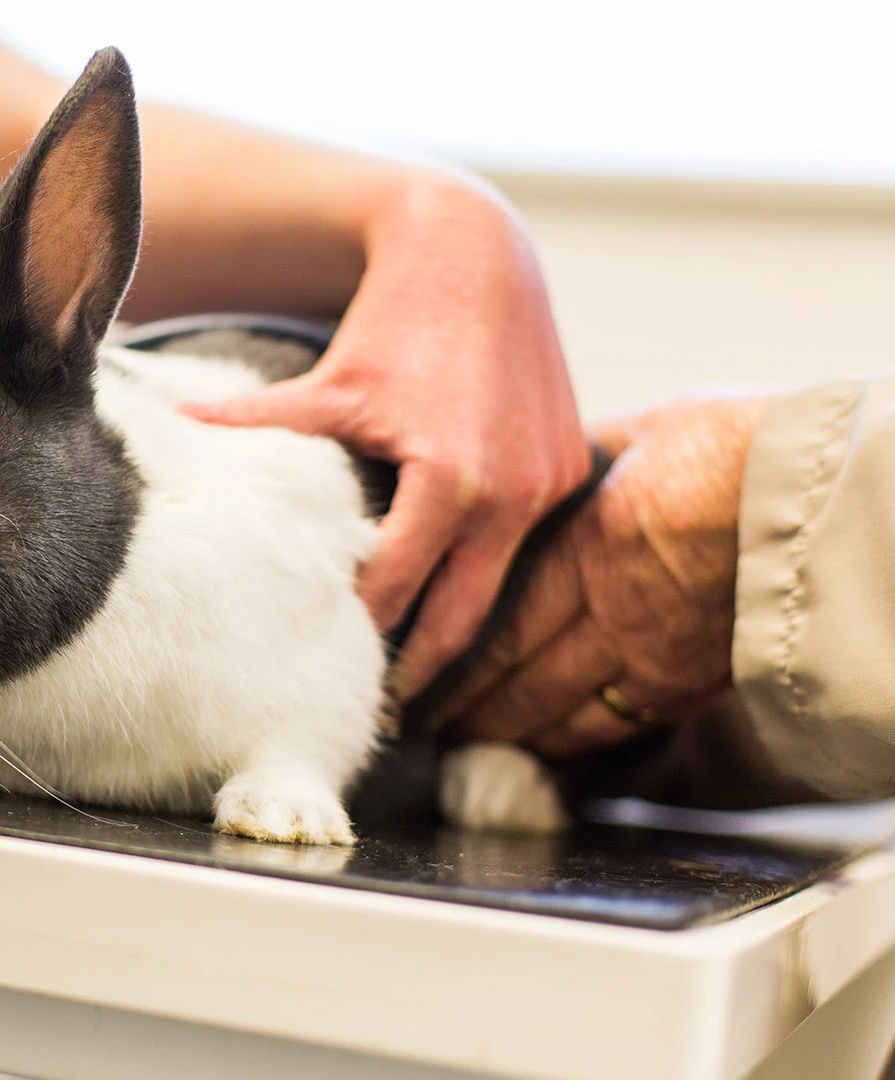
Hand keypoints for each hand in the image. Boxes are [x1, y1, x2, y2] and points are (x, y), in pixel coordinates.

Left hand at [182, 174, 588, 697]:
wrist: (476, 254)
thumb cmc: (394, 320)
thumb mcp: (327, 382)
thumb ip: (257, 423)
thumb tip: (173, 433)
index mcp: (450, 481)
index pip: (397, 589)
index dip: (358, 633)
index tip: (327, 675)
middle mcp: (512, 494)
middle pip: (460, 617)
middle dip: (420, 670)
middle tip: (376, 714)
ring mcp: (550, 485)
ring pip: (499, 589)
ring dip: (458, 629)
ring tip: (415, 680)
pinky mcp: (571, 469)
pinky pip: (527, 544)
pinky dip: (490, 572)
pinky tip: (455, 602)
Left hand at [435, 396, 769, 756]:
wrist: (825, 496)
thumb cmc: (739, 446)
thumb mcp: (642, 431)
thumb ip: (585, 455)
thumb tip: (544, 456)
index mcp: (585, 548)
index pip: (495, 620)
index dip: (446, 656)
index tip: (411, 669)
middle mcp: (612, 612)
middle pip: (517, 676)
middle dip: (465, 704)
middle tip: (424, 718)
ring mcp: (658, 654)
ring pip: (564, 712)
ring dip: (511, 731)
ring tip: (471, 738)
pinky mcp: (699, 680)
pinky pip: (622, 723)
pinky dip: (575, 739)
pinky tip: (550, 743)